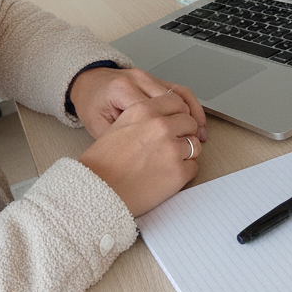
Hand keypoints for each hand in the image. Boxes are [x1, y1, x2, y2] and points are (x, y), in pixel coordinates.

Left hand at [68, 67, 206, 142]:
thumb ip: (121, 138)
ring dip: (193, 116)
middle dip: (185, 126)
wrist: (87, 82)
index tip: (174, 151)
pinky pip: (179, 90)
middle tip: (191, 147)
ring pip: (181, 95)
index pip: (154, 113)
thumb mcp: (98, 126)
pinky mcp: (155, 78)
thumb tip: (146, 155)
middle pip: (172, 103)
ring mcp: (149, 76)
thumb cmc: (91, 104)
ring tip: (199, 136)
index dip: (167, 134)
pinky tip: (197, 120)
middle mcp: (138, 80)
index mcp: (122, 90)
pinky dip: (191, 105)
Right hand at [77, 92, 201, 216]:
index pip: (176, 101)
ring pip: (195, 145)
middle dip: (184, 133)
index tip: (176, 123)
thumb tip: (167, 120)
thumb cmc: (102, 163)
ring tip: (165, 163)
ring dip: (185, 153)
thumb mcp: (118, 126)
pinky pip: (194, 167)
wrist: (97, 190)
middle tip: (172, 145)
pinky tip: (165, 176)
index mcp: (143, 111)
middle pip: (189, 122)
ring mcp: (172, 149)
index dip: (178, 114)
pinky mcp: (179, 172)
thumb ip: (144, 119)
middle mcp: (160, 126)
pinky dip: (183, 172)